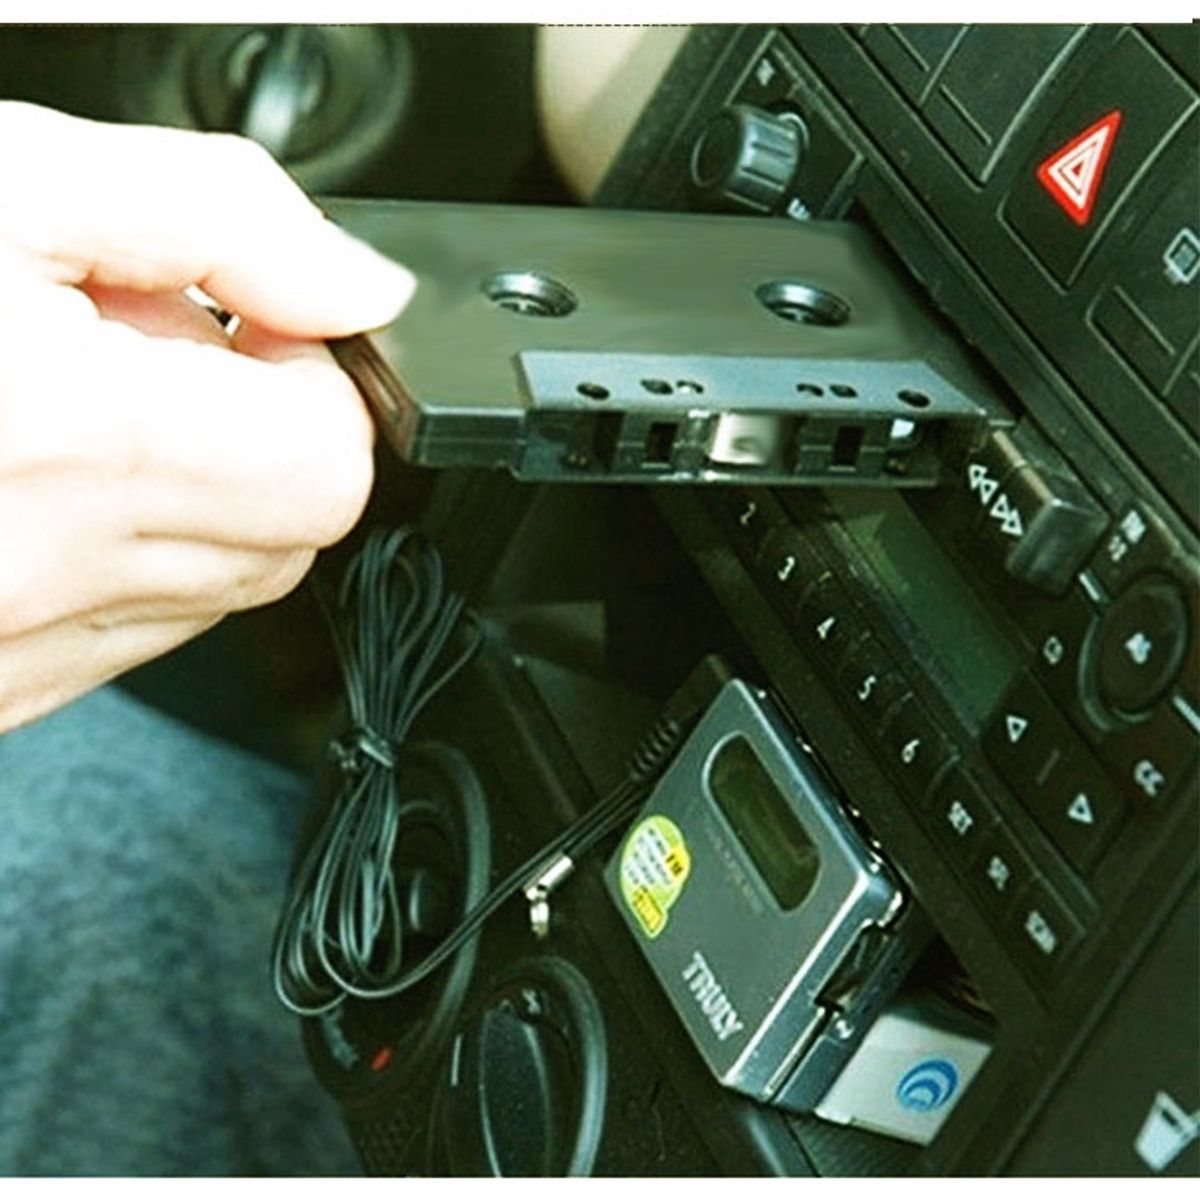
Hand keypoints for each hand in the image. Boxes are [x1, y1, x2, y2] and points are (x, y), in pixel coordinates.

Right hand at [0, 102, 413, 731]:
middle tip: (147, 349)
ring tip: (72, 406)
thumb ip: (220, 218)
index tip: (246, 324)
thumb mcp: (3, 178)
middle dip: (259, 430)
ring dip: (193, 491)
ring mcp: (16, 652)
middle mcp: (50, 573)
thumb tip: (360, 286)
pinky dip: (126, 551)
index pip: (334, 462)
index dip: (313, 376)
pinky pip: (133, 633)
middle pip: (294, 529)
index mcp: (77, 441)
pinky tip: (33, 477)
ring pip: (221, 584)